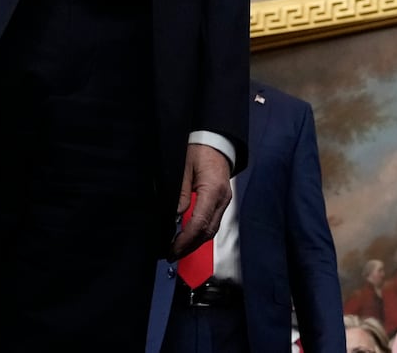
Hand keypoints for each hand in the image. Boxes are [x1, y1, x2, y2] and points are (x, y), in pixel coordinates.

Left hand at [169, 143, 232, 259]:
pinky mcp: (222, 202)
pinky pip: (212, 223)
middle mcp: (222, 199)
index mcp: (213, 190)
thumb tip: (175, 216)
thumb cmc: (200, 151)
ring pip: (211, 230)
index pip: (200, 222)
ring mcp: (224, 201)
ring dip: (195, 243)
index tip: (173, 248)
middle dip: (190, 246)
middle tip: (172, 254)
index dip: (186, 239)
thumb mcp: (184, 168)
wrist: (216, 142)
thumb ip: (180, 193)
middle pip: (208, 231)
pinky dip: (200, 233)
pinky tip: (188, 237)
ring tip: (178, 250)